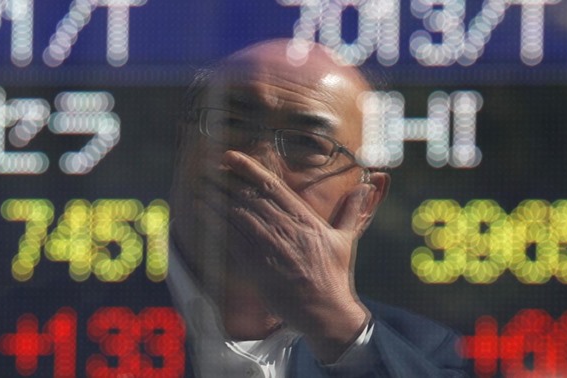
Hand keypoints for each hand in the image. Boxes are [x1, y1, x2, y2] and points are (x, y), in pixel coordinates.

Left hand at [204, 150, 377, 361]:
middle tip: (209, 166)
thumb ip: (351, 211)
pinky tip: (202, 211)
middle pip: (250, 197)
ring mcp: (270, 248)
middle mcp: (286, 229)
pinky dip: (216, 223)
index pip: (273, 187)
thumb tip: (365, 187)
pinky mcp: (258, 267)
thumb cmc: (335, 276)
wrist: (326, 311)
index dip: (250, 169)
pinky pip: (232, 240)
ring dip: (217, 197)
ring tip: (201, 183)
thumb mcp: (345, 239)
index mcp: (305, 219)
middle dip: (227, 180)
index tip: (232, 156)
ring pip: (238, 215)